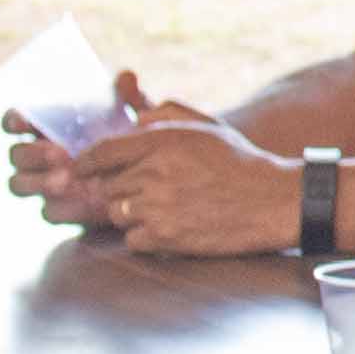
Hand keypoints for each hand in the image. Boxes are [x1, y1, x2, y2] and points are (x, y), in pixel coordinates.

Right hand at [2, 65, 160, 215]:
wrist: (145, 178)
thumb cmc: (126, 137)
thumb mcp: (132, 116)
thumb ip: (128, 98)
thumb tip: (126, 78)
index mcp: (44, 127)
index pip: (15, 120)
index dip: (14, 119)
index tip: (24, 120)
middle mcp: (36, 156)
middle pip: (16, 155)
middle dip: (33, 154)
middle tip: (61, 152)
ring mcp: (44, 184)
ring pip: (20, 184)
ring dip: (39, 183)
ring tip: (66, 180)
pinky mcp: (60, 208)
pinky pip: (49, 211)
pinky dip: (62, 207)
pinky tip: (81, 201)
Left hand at [65, 106, 303, 257]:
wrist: (273, 201)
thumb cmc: (239, 162)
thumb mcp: (205, 125)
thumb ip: (165, 113)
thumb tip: (135, 120)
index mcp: (162, 142)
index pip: (103, 150)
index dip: (86, 161)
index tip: (81, 168)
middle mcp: (155, 172)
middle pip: (108, 185)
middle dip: (121, 189)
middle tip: (146, 192)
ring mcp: (159, 207)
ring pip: (116, 213)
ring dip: (132, 213)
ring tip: (163, 210)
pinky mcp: (166, 237)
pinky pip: (132, 240)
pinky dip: (145, 237)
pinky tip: (170, 228)